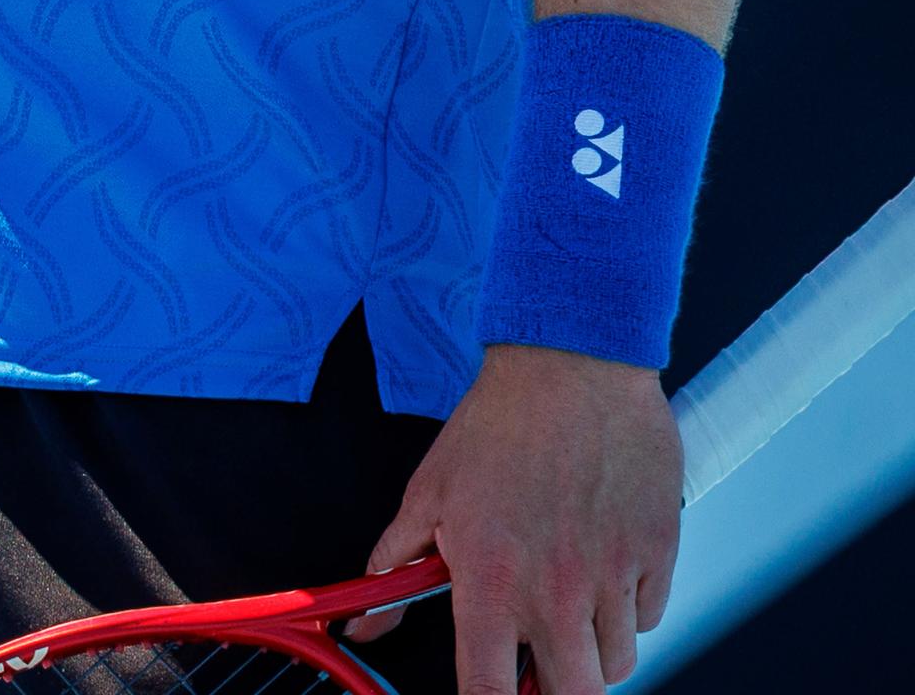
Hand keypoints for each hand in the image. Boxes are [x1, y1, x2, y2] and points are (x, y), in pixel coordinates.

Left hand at [345, 346, 682, 692]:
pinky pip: (648, 616)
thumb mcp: (430, 492)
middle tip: (539, 662)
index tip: (491, 692)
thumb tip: (366, 622)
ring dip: (593, 649)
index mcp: (493, 584)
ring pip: (616, 664)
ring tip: (570, 604)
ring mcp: (613, 576)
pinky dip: (628, 607)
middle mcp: (557, 594)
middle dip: (553, 687)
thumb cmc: (501, 422)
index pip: (489, 693)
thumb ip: (394, 568)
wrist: (570, 361)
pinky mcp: (657, 553)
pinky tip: (604, 567)